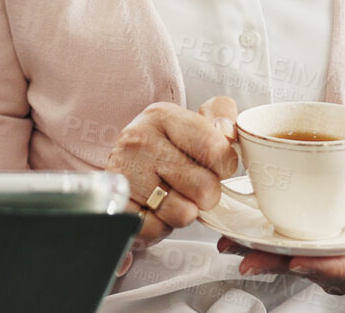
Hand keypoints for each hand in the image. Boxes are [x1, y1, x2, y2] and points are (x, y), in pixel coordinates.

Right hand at [106, 96, 241, 247]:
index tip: (216, 165)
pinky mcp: (117, 205)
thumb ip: (221, 114)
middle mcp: (139, 142)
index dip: (225, 165)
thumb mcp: (192, 121)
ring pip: (184, 213)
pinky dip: (160, 226)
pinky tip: (154, 208)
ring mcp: (125, 174)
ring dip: (184, 211)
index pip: (215, 149)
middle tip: (191, 184)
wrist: (122, 165)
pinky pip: (158, 230)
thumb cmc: (164, 146)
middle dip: (206, 193)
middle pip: (205, 187)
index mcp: (162, 117)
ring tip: (171, 196)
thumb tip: (227, 132)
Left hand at [217, 154, 344, 296]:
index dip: (328, 267)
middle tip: (249, 258)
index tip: (297, 260)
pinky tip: (244, 240)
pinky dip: (271, 251)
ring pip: (305, 267)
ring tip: (236, 246)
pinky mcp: (325, 253)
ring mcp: (344, 262)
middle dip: (284, 267)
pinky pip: (298, 257)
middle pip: (323, 271)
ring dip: (270, 260)